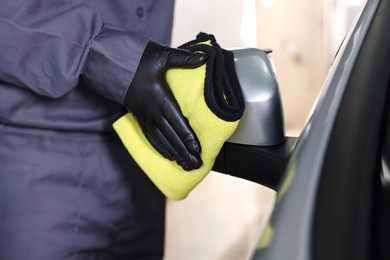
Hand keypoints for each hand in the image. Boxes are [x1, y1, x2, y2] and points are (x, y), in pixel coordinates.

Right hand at [124, 41, 205, 169]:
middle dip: (184, 151)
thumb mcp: (161, 55)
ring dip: (174, 153)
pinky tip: (169, 156)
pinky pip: (150, 137)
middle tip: (196, 164)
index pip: (177, 121)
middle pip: (171, 135)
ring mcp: (144, 115)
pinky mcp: (139, 117)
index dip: (188, 137)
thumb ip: (183, 58)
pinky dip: (160, 147)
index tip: (198, 149)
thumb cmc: (139, 59)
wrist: (113, 63)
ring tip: (185, 164)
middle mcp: (152, 110)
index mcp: (160, 97)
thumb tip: (205, 56)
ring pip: (161, 139)